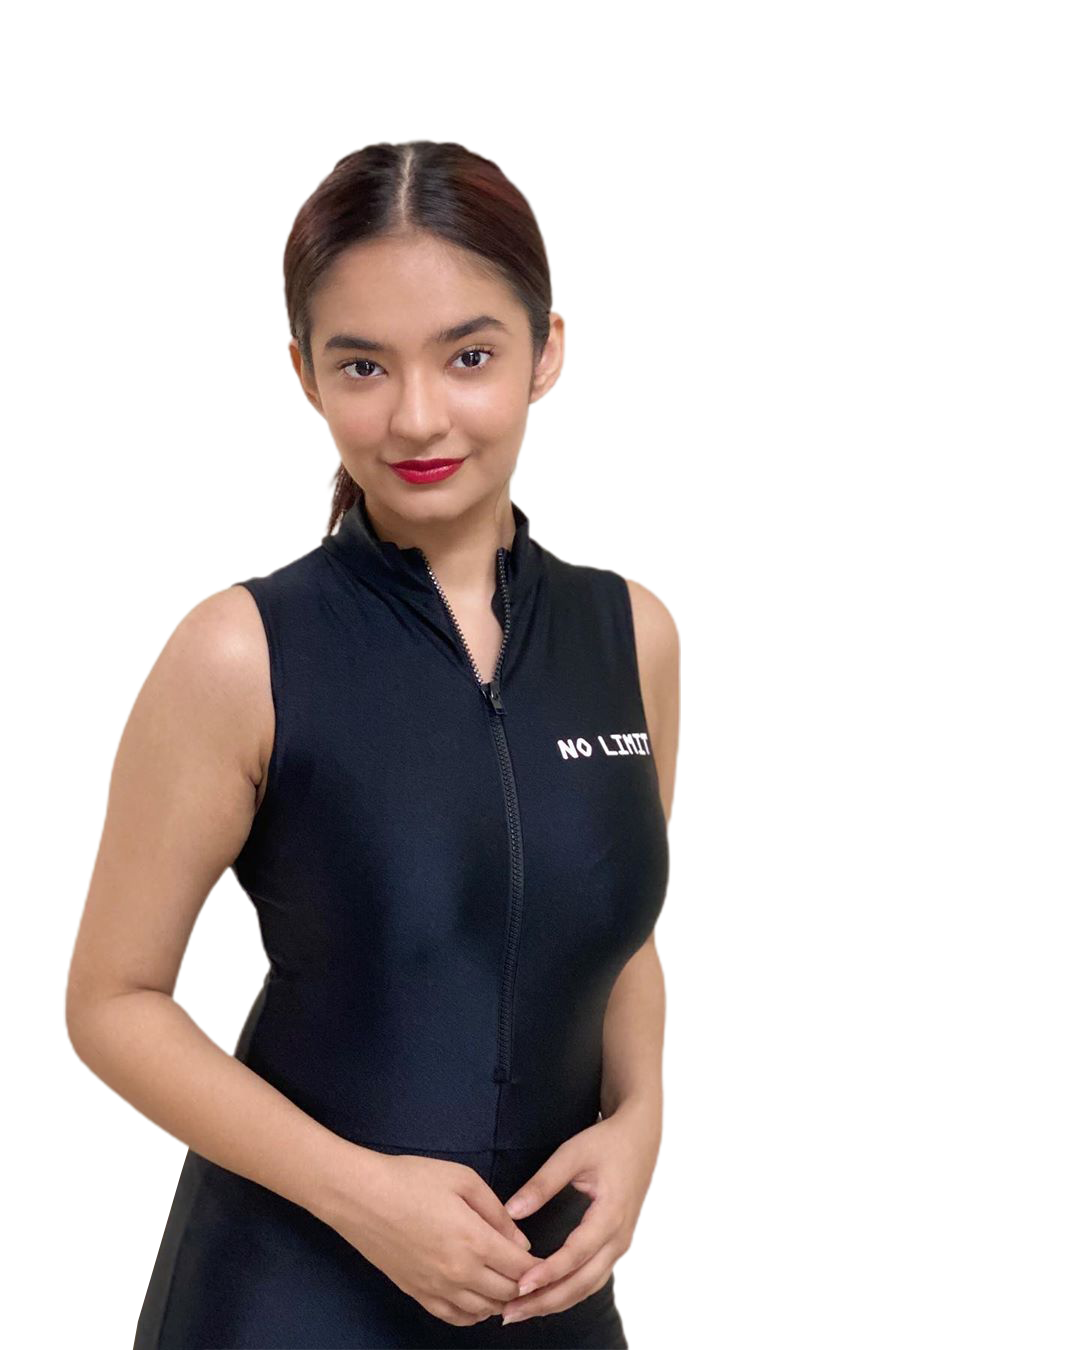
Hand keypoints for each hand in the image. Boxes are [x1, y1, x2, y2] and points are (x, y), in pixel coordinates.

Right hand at [323, 1147, 536, 1326]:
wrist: (361, 1197)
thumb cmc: (412, 1179)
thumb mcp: (463, 1179)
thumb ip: (497, 1212)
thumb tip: (521, 1241)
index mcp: (475, 1242)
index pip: (522, 1269)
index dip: (540, 1267)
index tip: (549, 1259)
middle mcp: (460, 1274)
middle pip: (507, 1294)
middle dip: (526, 1285)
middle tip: (533, 1273)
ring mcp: (438, 1289)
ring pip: (484, 1311)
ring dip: (502, 1300)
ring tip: (509, 1284)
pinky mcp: (418, 1295)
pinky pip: (457, 1319)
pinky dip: (475, 1313)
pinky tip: (480, 1299)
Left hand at [499, 1100, 662, 1325]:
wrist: (640, 1137)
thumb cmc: (608, 1143)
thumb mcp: (572, 1154)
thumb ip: (542, 1183)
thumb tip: (511, 1211)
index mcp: (611, 1214)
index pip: (576, 1255)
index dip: (548, 1273)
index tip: (519, 1285)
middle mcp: (619, 1237)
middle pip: (583, 1283)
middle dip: (547, 1301)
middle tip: (511, 1312)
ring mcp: (620, 1244)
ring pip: (588, 1286)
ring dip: (556, 1302)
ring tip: (521, 1310)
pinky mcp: (616, 1245)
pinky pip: (593, 1278)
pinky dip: (569, 1292)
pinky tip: (545, 1296)